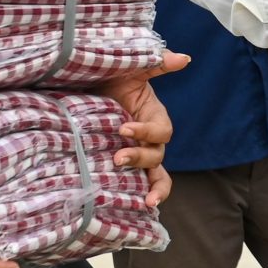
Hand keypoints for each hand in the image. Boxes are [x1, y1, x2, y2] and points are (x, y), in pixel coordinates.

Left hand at [109, 51, 187, 210]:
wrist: (82, 86)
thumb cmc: (109, 75)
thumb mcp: (131, 67)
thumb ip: (157, 64)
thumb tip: (185, 59)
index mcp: (154, 116)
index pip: (161, 130)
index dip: (147, 132)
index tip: (123, 128)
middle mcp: (148, 138)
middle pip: (157, 155)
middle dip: (140, 158)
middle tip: (118, 159)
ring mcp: (136, 153)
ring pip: (153, 173)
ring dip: (149, 185)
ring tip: (143, 199)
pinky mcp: (119, 163)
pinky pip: (136, 184)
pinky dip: (139, 196)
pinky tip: (137, 209)